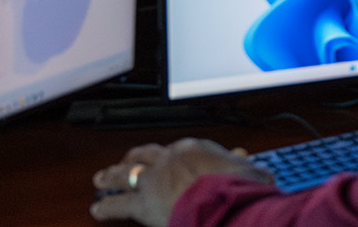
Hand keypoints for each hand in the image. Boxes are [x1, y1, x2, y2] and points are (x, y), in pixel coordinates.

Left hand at [90, 138, 272, 224]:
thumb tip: (260, 174)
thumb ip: (248, 171)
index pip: (178, 149)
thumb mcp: (251, 172)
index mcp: (195, 148)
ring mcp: (152, 179)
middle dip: (133, 158)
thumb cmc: (237, 187)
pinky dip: (105, 206)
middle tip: (125, 160)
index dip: (171, 157)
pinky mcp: (141, 203)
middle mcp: (169, 159)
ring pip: (124, 173)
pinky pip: (117, 204)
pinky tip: (97, 208)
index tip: (169, 161)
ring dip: (111, 175)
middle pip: (144, 154)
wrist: (218, 201)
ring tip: (100, 178)